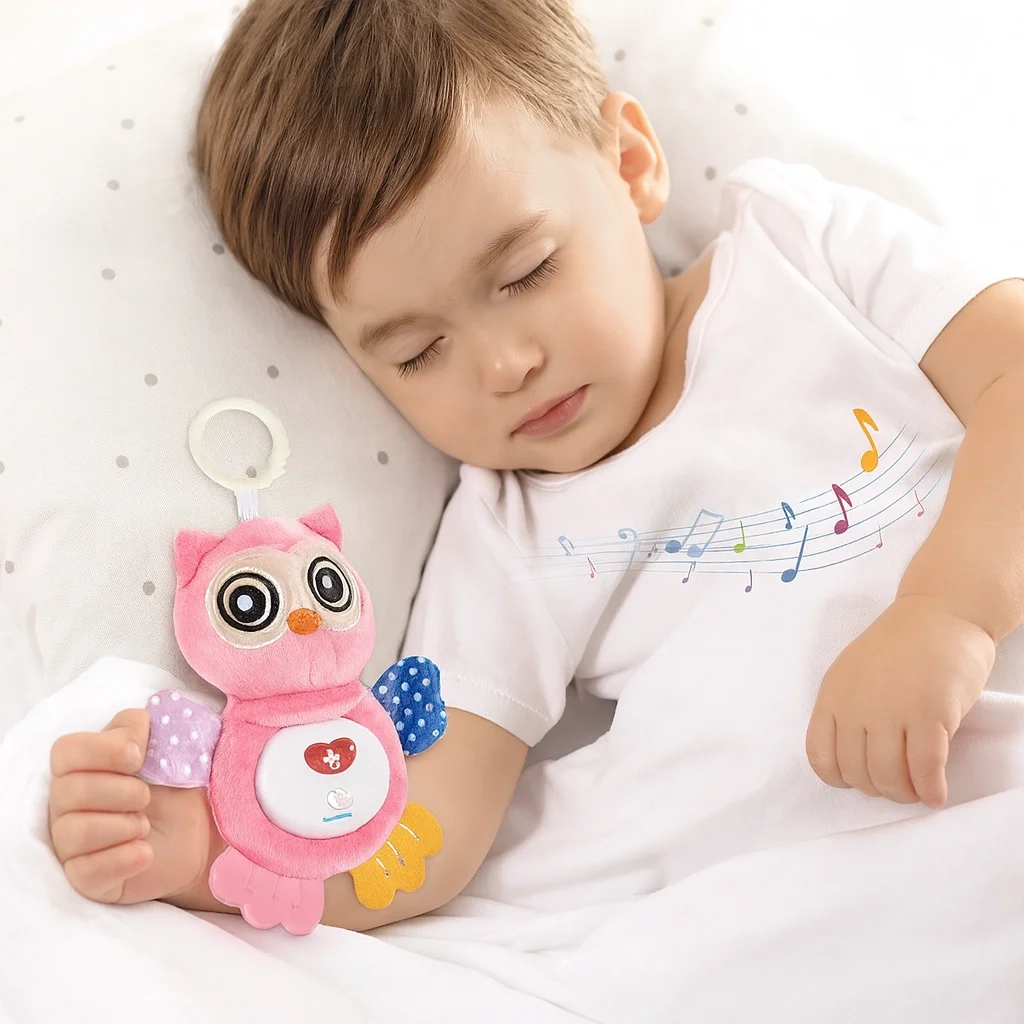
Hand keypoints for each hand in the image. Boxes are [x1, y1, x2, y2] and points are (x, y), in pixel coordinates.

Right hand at [48, 708, 216, 906]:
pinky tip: (145, 852)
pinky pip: (86, 872)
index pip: (65, 750)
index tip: (138, 757)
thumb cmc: (172, 786)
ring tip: (144, 826)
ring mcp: (71, 843)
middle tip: (146, 797)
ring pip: (73, 832)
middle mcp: (66, 804)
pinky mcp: (85, 879)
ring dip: (123, 826)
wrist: (195, 834)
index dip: (104, 750)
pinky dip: (123, 859)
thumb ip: (147, 729)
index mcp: (82, 766)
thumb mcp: (167, 748)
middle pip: (70, 791)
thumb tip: (137, 729)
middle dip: (121, 791)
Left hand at [805, 595, 995, 807]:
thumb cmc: (901, 645)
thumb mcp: (854, 673)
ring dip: (904, 794)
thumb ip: (849, 710)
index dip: (840, 778)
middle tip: (896, 785)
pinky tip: (936, 793)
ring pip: (889, 777)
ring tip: (916, 791)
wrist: (941, 613)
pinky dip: (931, 790)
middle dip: (878, 789)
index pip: (820, 756)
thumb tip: (858, 757)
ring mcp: (892, 710)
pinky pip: (925, 769)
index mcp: (833, 695)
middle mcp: (856, 705)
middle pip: (857, 772)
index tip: (859, 780)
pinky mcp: (930, 715)